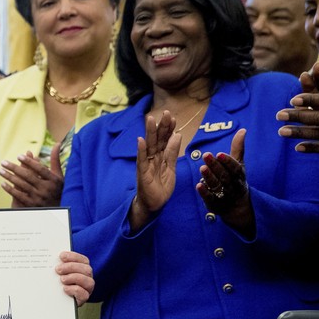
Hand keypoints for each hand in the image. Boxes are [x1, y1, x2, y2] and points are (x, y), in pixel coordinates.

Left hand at [0, 145, 63, 207]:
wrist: (58, 209)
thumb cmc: (57, 188)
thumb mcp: (58, 175)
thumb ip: (55, 159)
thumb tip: (57, 143)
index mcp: (54, 180)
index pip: (40, 169)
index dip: (30, 162)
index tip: (19, 156)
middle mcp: (46, 188)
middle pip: (28, 176)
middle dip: (15, 168)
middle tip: (3, 162)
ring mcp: (39, 198)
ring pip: (22, 185)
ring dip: (10, 177)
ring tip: (1, 171)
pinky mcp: (32, 205)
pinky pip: (19, 196)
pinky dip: (10, 190)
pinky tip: (3, 184)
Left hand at [56, 251, 93, 305]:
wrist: (55, 300)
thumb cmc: (57, 283)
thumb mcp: (57, 273)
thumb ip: (58, 265)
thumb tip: (52, 258)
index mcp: (83, 269)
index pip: (83, 260)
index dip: (73, 256)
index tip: (61, 256)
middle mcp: (87, 278)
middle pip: (87, 270)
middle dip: (71, 267)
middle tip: (58, 269)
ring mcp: (87, 289)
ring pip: (89, 282)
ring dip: (74, 278)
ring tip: (62, 279)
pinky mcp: (83, 299)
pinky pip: (84, 294)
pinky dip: (74, 290)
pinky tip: (65, 288)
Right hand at [131, 110, 180, 228]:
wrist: (154, 204)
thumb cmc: (161, 187)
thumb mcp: (171, 168)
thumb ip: (173, 153)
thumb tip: (178, 136)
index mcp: (161, 156)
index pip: (165, 139)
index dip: (169, 129)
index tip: (173, 117)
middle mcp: (153, 157)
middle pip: (157, 139)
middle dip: (161, 126)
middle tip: (166, 113)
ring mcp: (146, 164)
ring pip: (149, 146)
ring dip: (149, 133)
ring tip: (150, 120)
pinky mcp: (142, 173)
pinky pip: (141, 160)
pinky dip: (141, 150)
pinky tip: (141, 141)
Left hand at [196, 129, 253, 233]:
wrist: (237, 206)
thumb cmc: (235, 179)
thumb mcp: (238, 165)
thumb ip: (238, 149)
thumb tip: (242, 130)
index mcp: (239, 175)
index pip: (235, 168)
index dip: (228, 161)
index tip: (220, 153)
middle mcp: (233, 185)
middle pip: (225, 176)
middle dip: (216, 166)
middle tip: (206, 155)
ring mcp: (224, 196)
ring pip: (217, 186)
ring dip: (209, 177)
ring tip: (202, 167)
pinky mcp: (215, 204)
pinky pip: (210, 199)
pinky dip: (205, 193)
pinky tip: (198, 185)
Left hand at [278, 60, 318, 152]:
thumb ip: (317, 86)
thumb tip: (303, 74)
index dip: (310, 100)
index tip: (292, 100)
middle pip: (318, 117)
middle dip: (299, 116)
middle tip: (278, 115)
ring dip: (300, 132)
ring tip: (281, 131)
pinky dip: (312, 147)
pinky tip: (297, 148)